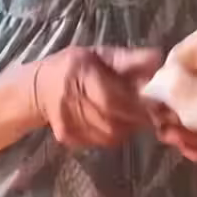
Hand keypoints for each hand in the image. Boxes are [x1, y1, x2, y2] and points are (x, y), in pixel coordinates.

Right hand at [34, 46, 161, 148]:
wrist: (38, 88)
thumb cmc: (74, 67)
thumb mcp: (99, 54)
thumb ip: (129, 59)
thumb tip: (158, 60)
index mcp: (79, 73)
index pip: (112, 98)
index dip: (136, 105)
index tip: (153, 103)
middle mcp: (69, 99)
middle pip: (113, 120)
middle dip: (134, 117)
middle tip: (144, 110)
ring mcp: (66, 121)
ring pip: (110, 134)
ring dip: (125, 127)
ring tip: (124, 113)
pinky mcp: (66, 137)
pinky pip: (101, 142)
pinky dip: (112, 134)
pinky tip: (108, 121)